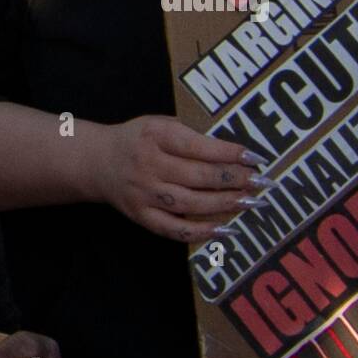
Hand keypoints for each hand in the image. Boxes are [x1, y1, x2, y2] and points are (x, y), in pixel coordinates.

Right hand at [86, 115, 268, 243]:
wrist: (96, 161)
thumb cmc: (137, 140)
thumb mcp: (160, 125)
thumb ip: (191, 137)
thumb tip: (235, 156)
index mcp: (155, 136)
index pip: (199, 147)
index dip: (231, 154)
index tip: (257, 159)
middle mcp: (148, 165)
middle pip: (198, 176)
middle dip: (235, 180)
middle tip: (260, 183)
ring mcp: (144, 193)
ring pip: (191, 204)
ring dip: (225, 204)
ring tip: (250, 202)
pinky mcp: (141, 215)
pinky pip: (174, 229)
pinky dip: (201, 232)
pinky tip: (225, 229)